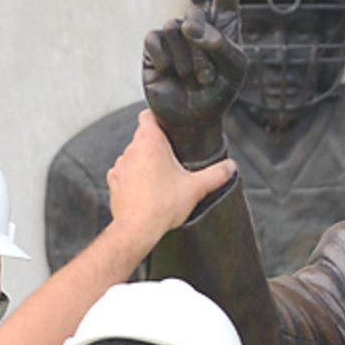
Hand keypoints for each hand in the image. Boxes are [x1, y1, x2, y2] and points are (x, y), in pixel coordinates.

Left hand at [107, 110, 235, 243]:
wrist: (138, 228)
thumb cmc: (162, 206)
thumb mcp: (196, 188)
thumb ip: (216, 175)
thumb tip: (230, 167)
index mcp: (151, 144)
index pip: (148, 115)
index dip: (158, 117)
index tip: (167, 126)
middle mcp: (132, 150)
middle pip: (143, 136)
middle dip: (157, 144)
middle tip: (173, 158)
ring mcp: (120, 166)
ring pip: (134, 155)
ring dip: (144, 161)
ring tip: (160, 177)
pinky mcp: (114, 181)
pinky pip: (125, 172)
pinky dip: (134, 177)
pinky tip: (146, 189)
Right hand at [142, 0, 247, 166]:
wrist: (194, 116)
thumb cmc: (220, 91)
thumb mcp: (235, 71)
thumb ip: (222, 46)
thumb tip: (190, 27)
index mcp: (223, 21)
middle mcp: (196, 21)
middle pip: (196, 19)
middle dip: (206, 54)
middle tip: (209, 78)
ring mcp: (173, 33)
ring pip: (177, 32)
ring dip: (190, 63)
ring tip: (195, 80)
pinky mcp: (153, 47)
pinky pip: (157, 42)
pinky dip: (168, 62)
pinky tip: (171, 74)